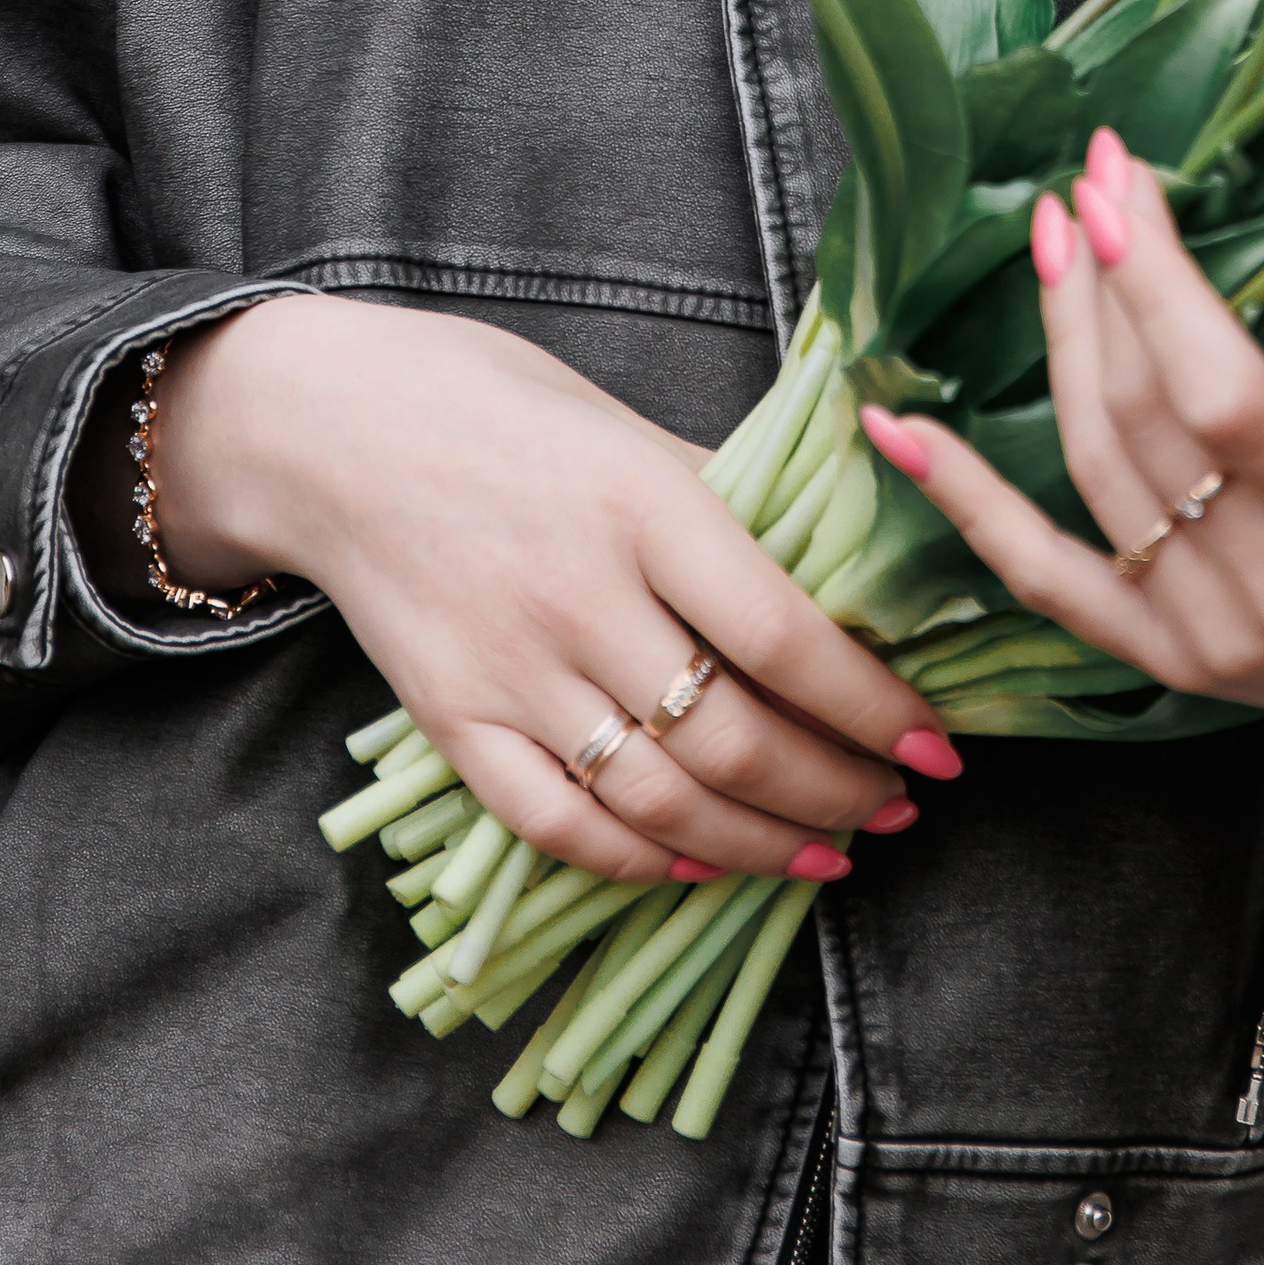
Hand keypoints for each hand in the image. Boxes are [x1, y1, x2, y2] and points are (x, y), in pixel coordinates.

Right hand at [141, 294, 956, 882]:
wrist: (326, 426)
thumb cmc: (489, 401)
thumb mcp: (622, 421)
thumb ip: (721, 496)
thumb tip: (835, 560)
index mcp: (641, 504)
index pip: (786, 638)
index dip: (874, 707)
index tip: (937, 743)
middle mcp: (581, 598)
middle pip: (737, 737)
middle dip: (838, 789)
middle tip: (898, 805)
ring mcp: (511, 671)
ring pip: (663, 798)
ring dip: (761, 842)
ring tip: (826, 850)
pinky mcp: (453, 722)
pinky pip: (560, 823)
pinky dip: (638, 859)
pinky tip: (697, 863)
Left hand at [874, 139, 1263, 755]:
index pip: (1228, 398)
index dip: (1160, 290)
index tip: (1125, 182)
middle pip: (1146, 418)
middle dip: (1104, 282)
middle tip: (1087, 178)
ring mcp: (1217, 631)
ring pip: (1098, 473)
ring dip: (1059, 345)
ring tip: (1049, 236)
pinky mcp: (1178, 661)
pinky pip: (1048, 578)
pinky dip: (963, 504)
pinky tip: (896, 426)